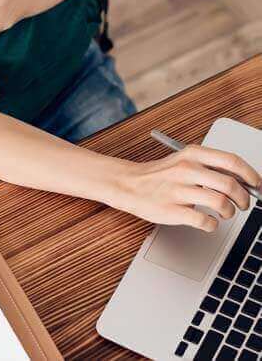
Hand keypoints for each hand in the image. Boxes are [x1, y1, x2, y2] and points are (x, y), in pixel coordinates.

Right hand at [107, 143, 260, 230]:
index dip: (250, 175)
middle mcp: (186, 169)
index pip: (231, 161)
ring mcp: (179, 190)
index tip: (256, 185)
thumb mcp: (184, 161)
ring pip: (221, 203)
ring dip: (229, 212)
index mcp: (192, 154)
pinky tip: (208, 222)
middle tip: (243, 204)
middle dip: (243, 198)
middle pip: (230, 184)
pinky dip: (213, 225)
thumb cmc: (161, 174)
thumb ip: (211, 167)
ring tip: (225, 213)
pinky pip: (205, 221)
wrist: (130, 184)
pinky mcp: (173, 210)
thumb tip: (244, 180)